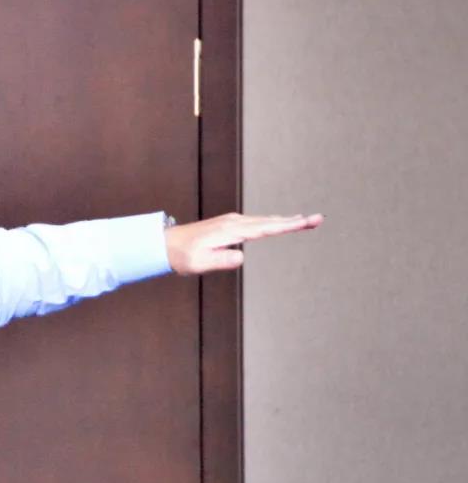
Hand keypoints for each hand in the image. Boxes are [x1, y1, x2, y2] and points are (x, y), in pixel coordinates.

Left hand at [165, 212, 322, 274]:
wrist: (165, 244)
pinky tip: (279, 222)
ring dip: (285, 221)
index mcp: (231, 231)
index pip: (265, 229)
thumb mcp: (200, 263)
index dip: (288, 226)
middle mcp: (234, 222)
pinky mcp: (229, 225)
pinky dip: (271, 222)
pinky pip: (256, 223)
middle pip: (270, 221)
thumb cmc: (182, 256)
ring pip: (264, 221)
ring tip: (306, 221)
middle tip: (318, 219)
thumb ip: (221, 260)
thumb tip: (241, 256)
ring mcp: (231, 222)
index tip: (307, 222)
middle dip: (294, 221)